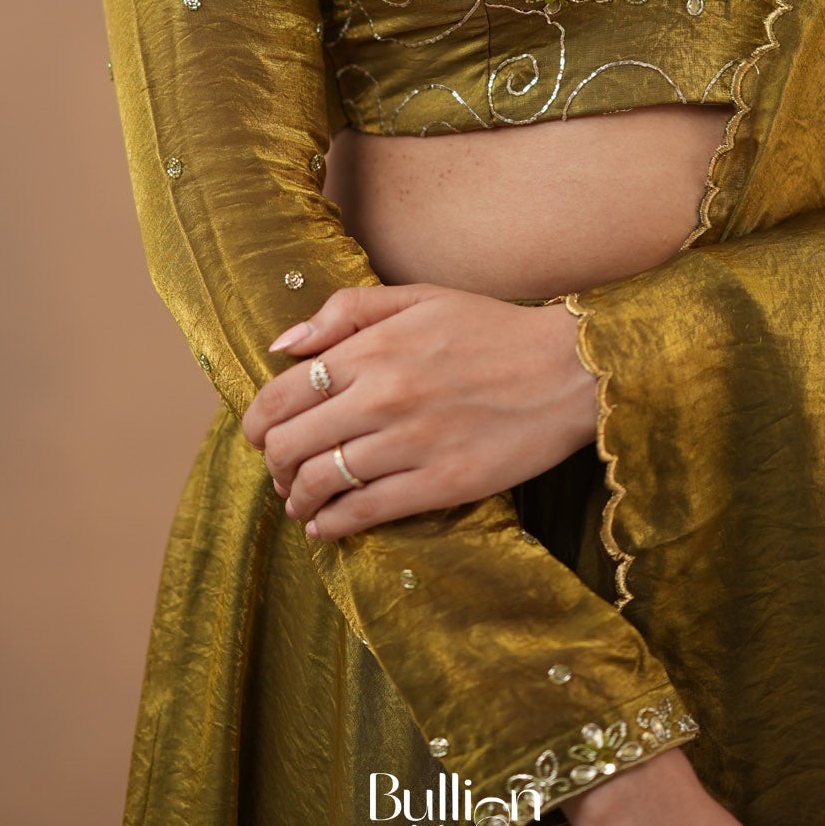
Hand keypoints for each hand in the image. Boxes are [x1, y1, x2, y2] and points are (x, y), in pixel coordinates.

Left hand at [241, 283, 597, 538]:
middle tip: (280, 470)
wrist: (567, 371)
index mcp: (373, 349)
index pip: (283, 394)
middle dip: (273, 463)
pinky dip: (330, 525)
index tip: (258, 434)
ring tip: (299, 501)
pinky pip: (363, 514)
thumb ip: (347, 312)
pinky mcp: (438, 484)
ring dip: (296, 498)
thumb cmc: (492, 330)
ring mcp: (409, 444)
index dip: (258, 421)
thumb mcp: (419, 298)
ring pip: (320, 483)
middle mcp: (381, 397)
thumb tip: (284, 346)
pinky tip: (323, 527)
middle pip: (290, 443)